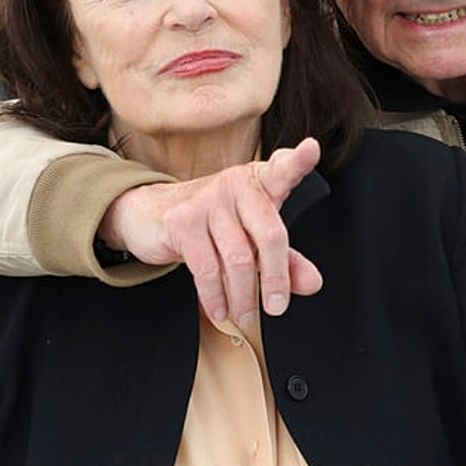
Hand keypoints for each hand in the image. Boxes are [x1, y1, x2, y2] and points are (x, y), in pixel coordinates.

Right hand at [101, 138, 323, 326]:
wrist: (152, 214)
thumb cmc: (214, 222)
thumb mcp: (254, 237)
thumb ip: (286, 259)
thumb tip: (313, 283)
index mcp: (260, 181)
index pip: (283, 169)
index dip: (299, 160)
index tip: (311, 150)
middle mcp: (236, 184)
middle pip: (269, 234)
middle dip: (276, 277)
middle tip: (277, 307)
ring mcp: (208, 200)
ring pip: (238, 259)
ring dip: (244, 296)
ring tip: (245, 315)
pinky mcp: (182, 221)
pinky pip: (207, 269)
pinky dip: (215, 296)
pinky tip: (219, 310)